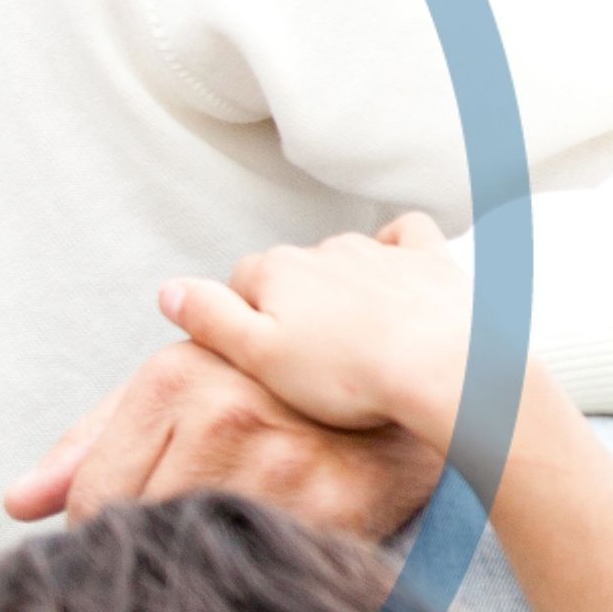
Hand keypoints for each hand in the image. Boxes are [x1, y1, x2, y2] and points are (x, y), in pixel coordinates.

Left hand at [1, 337, 441, 537]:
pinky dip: (251, 573)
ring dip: (196, 565)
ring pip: (194, 552)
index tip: (127, 539)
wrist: (404, 381)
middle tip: (171, 552)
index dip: (101, 531)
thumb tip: (17, 503)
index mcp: (173, 379)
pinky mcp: (334, 506)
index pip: (95, 501)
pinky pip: (262, 566)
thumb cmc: (270, 387)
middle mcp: (224, 415)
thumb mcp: (177, 388)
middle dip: (145, 550)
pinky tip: (260, 558)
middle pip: (139, 529)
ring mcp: (281, 462)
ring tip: (217, 548)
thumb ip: (92, 442)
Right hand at [157, 214, 486, 445]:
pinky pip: (405, 236)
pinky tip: (393, 271)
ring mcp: (378, 251)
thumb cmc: (350, 375)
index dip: (242, 321)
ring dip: (338, 285)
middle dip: (289, 304)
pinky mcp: (426, 260)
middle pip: (289, 270)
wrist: (444, 366)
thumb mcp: (257, 357)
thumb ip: (208, 318)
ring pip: (340, 257)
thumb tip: (168, 289)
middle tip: (304, 358)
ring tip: (350, 335)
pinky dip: (395, 247)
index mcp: (276, 272)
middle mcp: (322, 250)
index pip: (238, 284)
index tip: (258, 358)